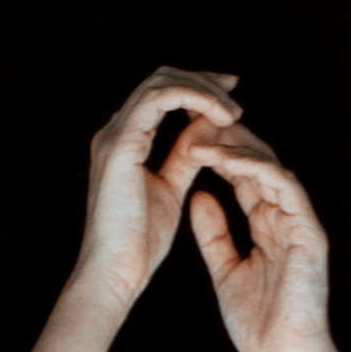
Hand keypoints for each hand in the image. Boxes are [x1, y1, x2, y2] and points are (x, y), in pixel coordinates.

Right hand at [68, 66, 243, 319]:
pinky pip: (162, 99)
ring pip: (162, 82)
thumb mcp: (169, 190)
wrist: (115, 272)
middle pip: (161, 79)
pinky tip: (220, 117)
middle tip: (235, 93)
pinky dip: (195, 100)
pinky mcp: (122, 144)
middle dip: (202, 81)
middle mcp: (115, 131)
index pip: (160, 95)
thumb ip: (183, 158)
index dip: (196, 88)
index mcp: (124, 142)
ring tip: (232, 111)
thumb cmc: (138, 245)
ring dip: (203, 89)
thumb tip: (204, 133)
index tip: (229, 99)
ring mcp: (116, 135)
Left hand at [182, 122, 336, 351]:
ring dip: (236, 148)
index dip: (215, 153)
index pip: (243, 175)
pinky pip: (285, 186)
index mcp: (269, 224)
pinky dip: (256, 168)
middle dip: (225, 138)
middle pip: (257, 161)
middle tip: (192, 120)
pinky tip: (227, 159)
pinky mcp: (310, 231)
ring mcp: (300, 221)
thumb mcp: (225, 270)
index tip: (183, 138)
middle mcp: (287, 215)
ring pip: (271, 166)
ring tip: (202, 136)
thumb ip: (214, 233)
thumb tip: (197, 196)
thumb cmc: (258, 325)